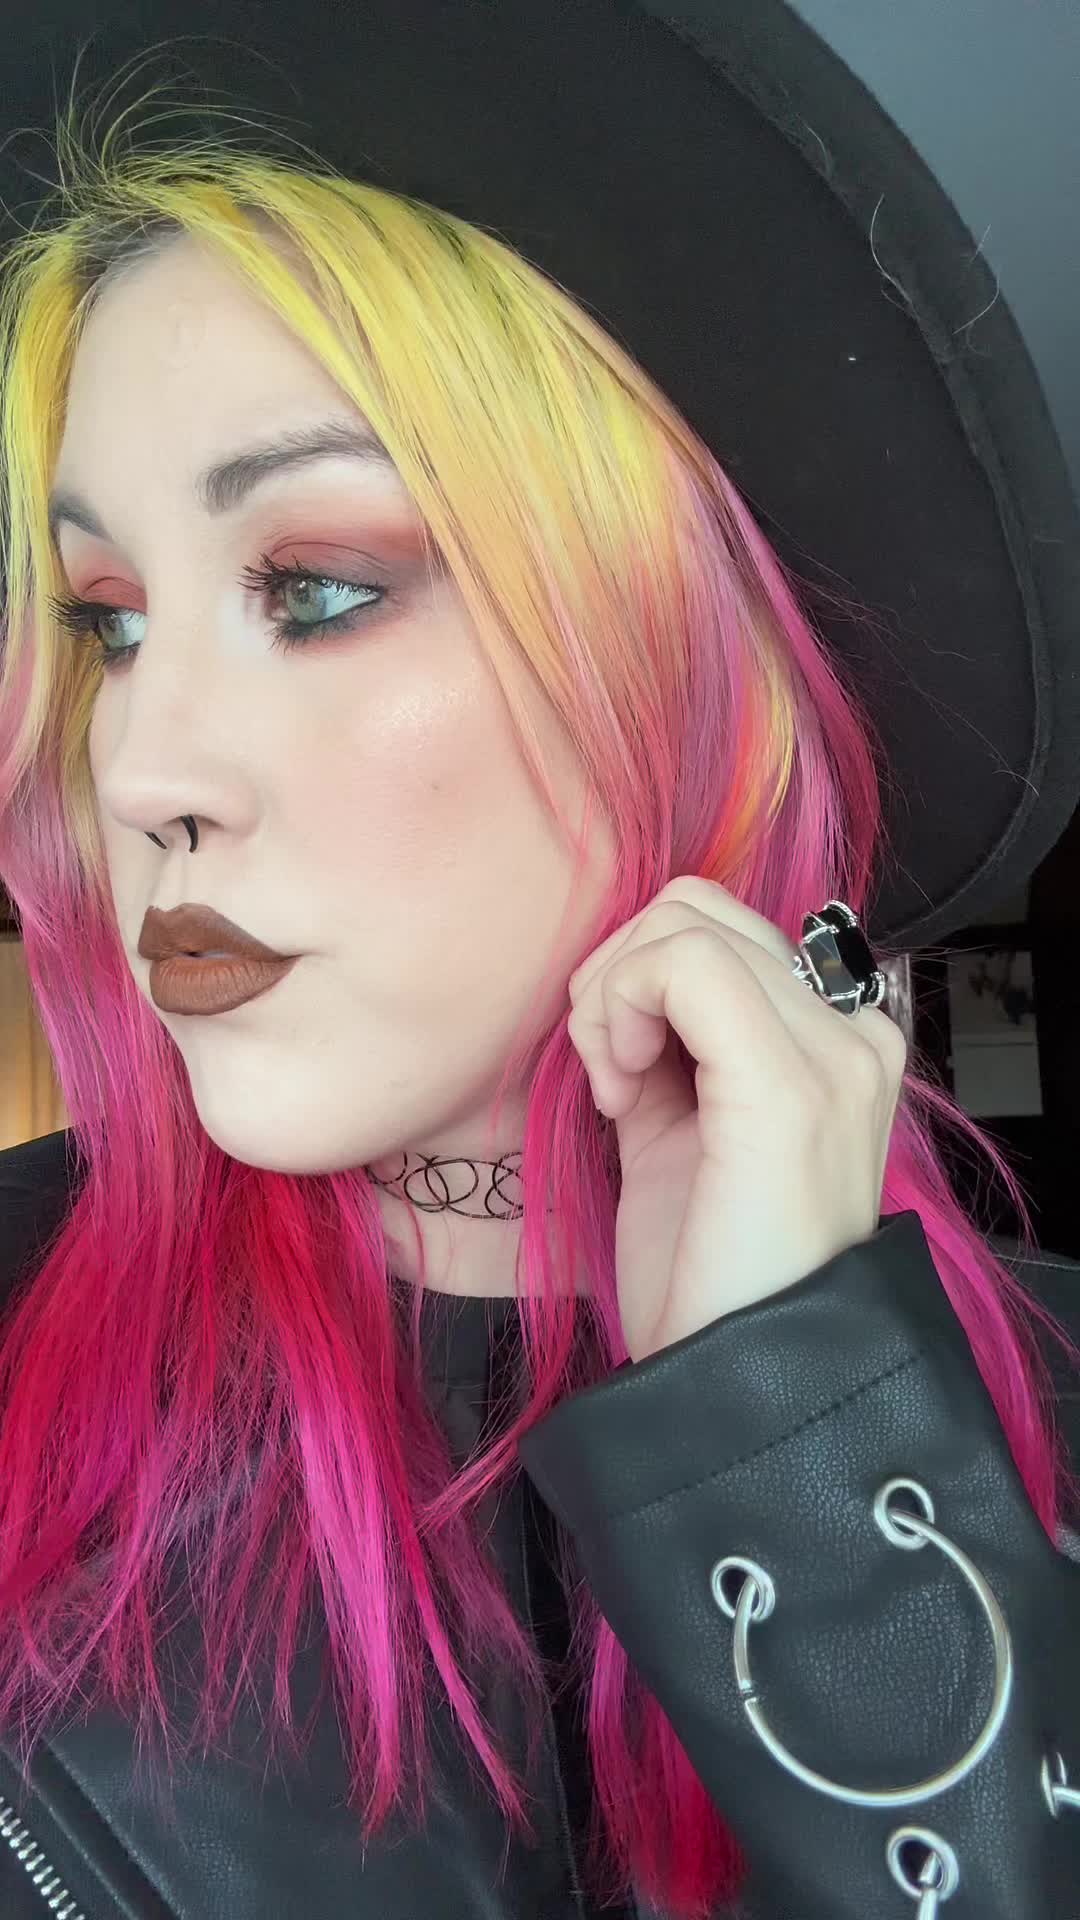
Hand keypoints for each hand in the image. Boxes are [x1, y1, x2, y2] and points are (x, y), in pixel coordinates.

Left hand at [566, 877, 908, 1363]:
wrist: (739, 1385)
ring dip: (614, 992)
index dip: (641, 979)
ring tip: (614, 1087)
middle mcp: (852, 1037)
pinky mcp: (788, 1084)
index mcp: (836, 1048)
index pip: (721, 931)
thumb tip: (618, 993)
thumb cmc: (704, 1277)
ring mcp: (832, 1055)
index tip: (618, 1075)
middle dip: (619, 974)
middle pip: (698, 909)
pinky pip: (682, 964)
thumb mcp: (678, 1137)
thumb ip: (668, 1054)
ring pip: (685, 922)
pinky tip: (617, 1091)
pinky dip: (621, 1008)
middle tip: (607, 1075)